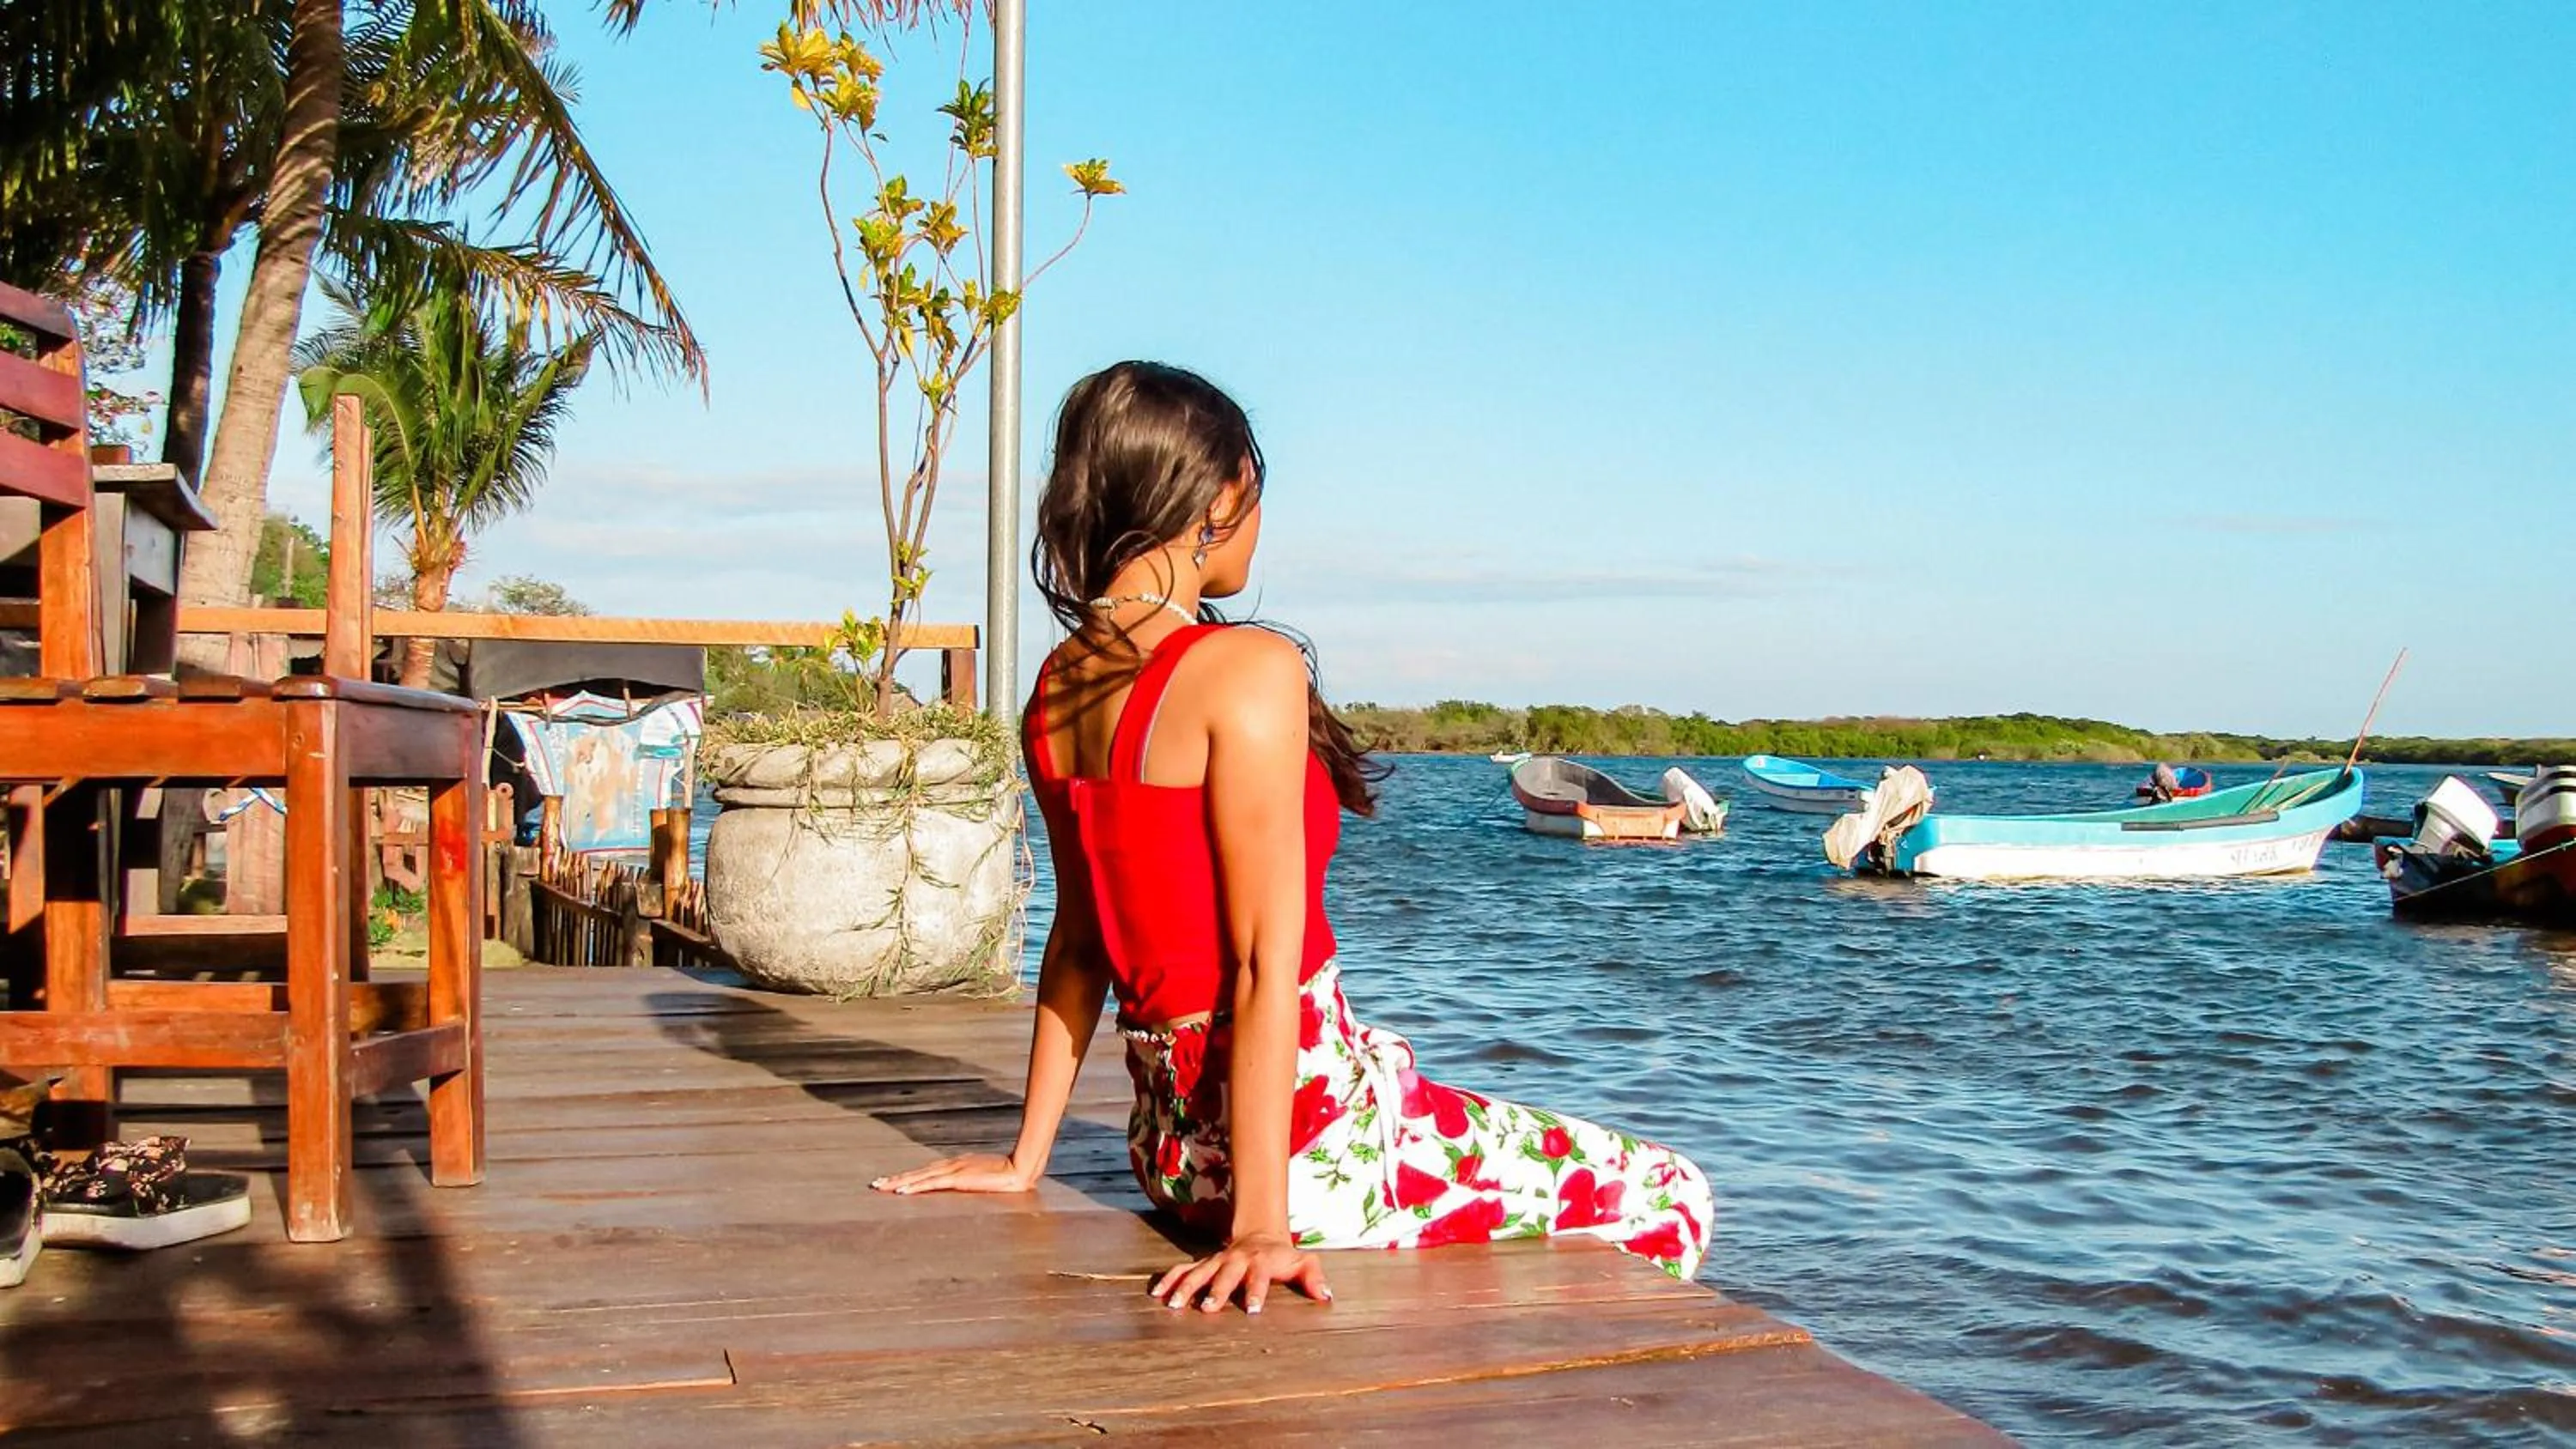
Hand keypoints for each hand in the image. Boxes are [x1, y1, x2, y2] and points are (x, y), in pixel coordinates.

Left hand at [871, 1153, 1034, 1194]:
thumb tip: (973, 1184)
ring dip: (898, 1182)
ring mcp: (953, 1171)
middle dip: (896, 1179)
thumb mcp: (987, 1176)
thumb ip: (976, 1179)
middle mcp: (950, 1165)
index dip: (909, 1176)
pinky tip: (901, 1191)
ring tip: (881, 1187)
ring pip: (919, 1177)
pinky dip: (914, 1186)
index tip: (893, 1181)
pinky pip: (930, 1183)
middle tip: (876, 1184)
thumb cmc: (1008, 1172)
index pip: (927, 1171)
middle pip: (918, 1172)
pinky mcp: (957, 1179)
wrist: (1020, 1167)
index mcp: (957, 1165)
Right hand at [1151, 1230, 1331, 1314]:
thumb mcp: (1303, 1261)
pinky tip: (1157, 1293)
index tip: (1251, 1310)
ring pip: (1199, 1271)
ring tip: (1172, 1305)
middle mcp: (1236, 1259)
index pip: (1259, 1276)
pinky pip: (1184, 1269)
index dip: (1255, 1292)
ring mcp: (1217, 1260)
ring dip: (1186, 1286)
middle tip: (1207, 1309)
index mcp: (1261, 1260)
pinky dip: (1170, 1279)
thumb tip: (1325, 1296)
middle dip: (1216, 1290)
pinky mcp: (1204, 1262)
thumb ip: (1313, 1277)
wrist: (1260, 1234)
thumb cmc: (1283, 1256)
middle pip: (1225, 1274)